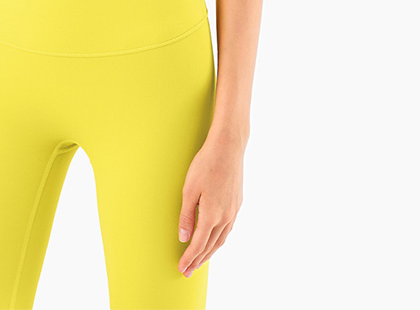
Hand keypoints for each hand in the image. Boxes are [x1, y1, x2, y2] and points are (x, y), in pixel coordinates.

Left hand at [177, 128, 244, 277]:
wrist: (228, 148)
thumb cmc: (205, 165)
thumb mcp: (189, 189)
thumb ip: (186, 216)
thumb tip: (183, 238)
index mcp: (212, 214)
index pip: (199, 244)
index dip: (189, 257)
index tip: (182, 268)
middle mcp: (225, 217)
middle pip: (211, 246)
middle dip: (199, 260)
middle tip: (188, 271)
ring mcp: (234, 211)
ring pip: (221, 239)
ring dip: (210, 252)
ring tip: (200, 260)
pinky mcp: (237, 203)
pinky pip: (228, 229)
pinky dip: (219, 239)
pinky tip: (214, 240)